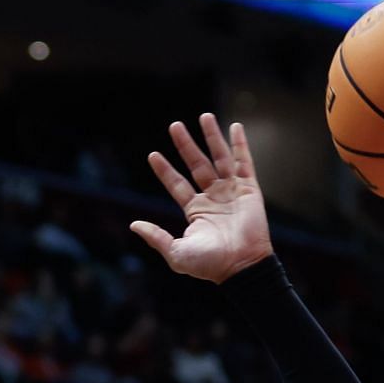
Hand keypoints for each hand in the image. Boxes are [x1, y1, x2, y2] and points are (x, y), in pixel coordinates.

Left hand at [131, 113, 273, 283]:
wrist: (241, 266)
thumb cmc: (210, 264)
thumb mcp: (176, 253)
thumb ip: (156, 237)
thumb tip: (133, 225)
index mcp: (196, 211)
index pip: (177, 184)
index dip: (165, 170)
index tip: (152, 155)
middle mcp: (213, 198)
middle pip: (197, 164)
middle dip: (186, 145)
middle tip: (174, 125)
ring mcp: (232, 192)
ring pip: (220, 158)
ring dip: (212, 137)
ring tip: (204, 116)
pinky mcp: (249, 190)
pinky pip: (245, 163)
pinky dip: (240, 145)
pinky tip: (235, 127)